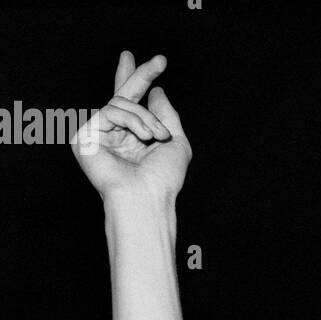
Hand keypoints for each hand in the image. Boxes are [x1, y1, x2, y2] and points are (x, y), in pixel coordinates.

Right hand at [71, 52, 189, 204]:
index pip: (133, 105)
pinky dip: (132, 120)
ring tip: (157, 136)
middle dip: (140, 76)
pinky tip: (143, 137)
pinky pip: (110, 110)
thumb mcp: (175, 143)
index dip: (140, 81)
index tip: (157, 64)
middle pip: (122, 95)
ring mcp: (98, 134)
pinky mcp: (85, 136)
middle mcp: (115, 135)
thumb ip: (167, 115)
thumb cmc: (163, 179)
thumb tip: (157, 90)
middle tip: (160, 61)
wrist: (146, 196)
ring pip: (121, 102)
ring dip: (146, 117)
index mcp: (134, 138)